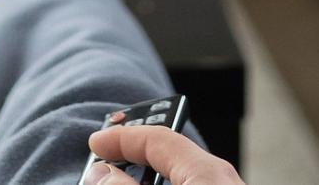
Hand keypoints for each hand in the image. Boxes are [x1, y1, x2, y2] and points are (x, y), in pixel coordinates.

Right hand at [85, 126, 245, 184]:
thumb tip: (101, 173)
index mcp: (208, 172)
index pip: (159, 138)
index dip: (122, 136)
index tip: (96, 142)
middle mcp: (222, 178)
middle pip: (170, 153)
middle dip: (135, 153)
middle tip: (106, 155)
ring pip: (182, 172)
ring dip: (148, 174)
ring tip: (121, 177)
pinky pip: (192, 183)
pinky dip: (167, 183)